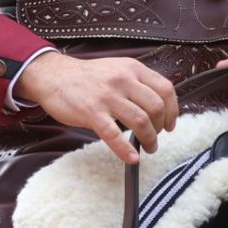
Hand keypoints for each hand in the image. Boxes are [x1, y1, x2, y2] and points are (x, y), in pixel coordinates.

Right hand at [17, 54, 178, 163]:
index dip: (173, 110)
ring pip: (140, 121)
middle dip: (161, 127)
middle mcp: (123, 79)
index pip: (165, 89)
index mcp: (133, 68)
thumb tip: (159, 106)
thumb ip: (137, 83)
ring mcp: (107, 96)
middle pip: (156, 107)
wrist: (54, 76)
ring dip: (149, 139)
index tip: (170, 124)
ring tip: (148, 147)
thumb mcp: (118, 69)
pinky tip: (131, 158)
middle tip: (157, 137)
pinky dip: (125, 150)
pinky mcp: (91, 112)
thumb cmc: (88, 77)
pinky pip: (114, 135)